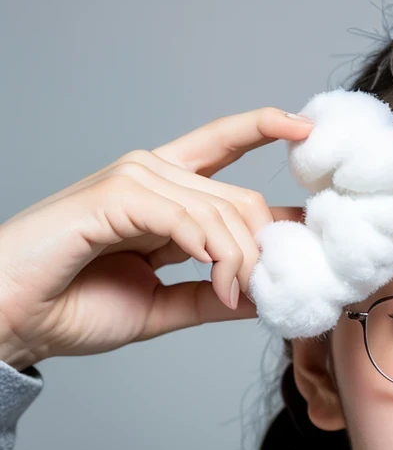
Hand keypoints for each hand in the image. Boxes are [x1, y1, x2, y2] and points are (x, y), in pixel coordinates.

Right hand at [0, 107, 313, 370]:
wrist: (18, 321)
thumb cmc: (77, 308)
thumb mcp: (166, 306)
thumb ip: (214, 295)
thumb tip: (267, 293)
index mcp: (164, 193)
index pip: (222, 145)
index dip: (263, 128)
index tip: (307, 129)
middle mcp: (151, 175)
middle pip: (241, 197)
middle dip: (265, 251)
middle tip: (264, 293)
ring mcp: (132, 180)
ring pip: (222, 211)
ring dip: (240, 262)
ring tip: (233, 297)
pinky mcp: (114, 195)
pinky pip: (188, 218)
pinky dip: (213, 253)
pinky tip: (220, 282)